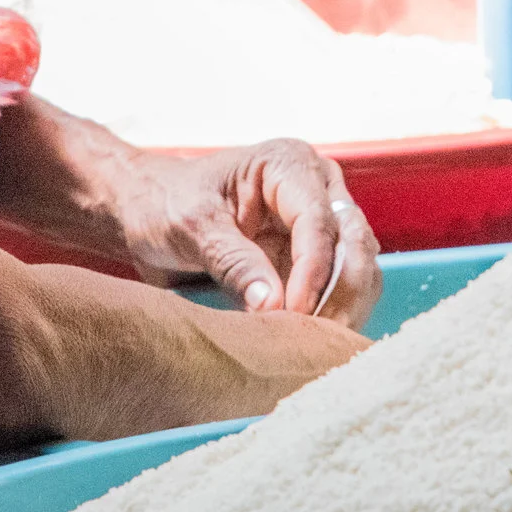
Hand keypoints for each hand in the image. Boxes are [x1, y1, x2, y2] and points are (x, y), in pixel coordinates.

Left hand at [117, 139, 382, 329]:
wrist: (150, 208)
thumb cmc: (166, 203)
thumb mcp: (190, 226)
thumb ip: (232, 261)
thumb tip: (271, 305)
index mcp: (288, 163)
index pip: (319, 220)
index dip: (313, 271)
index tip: (293, 314)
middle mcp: (318, 187)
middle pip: (354, 244)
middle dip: (338, 295)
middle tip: (310, 341)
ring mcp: (324, 221)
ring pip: (360, 270)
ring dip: (343, 310)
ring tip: (309, 347)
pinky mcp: (317, 256)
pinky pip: (344, 289)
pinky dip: (334, 316)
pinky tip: (308, 342)